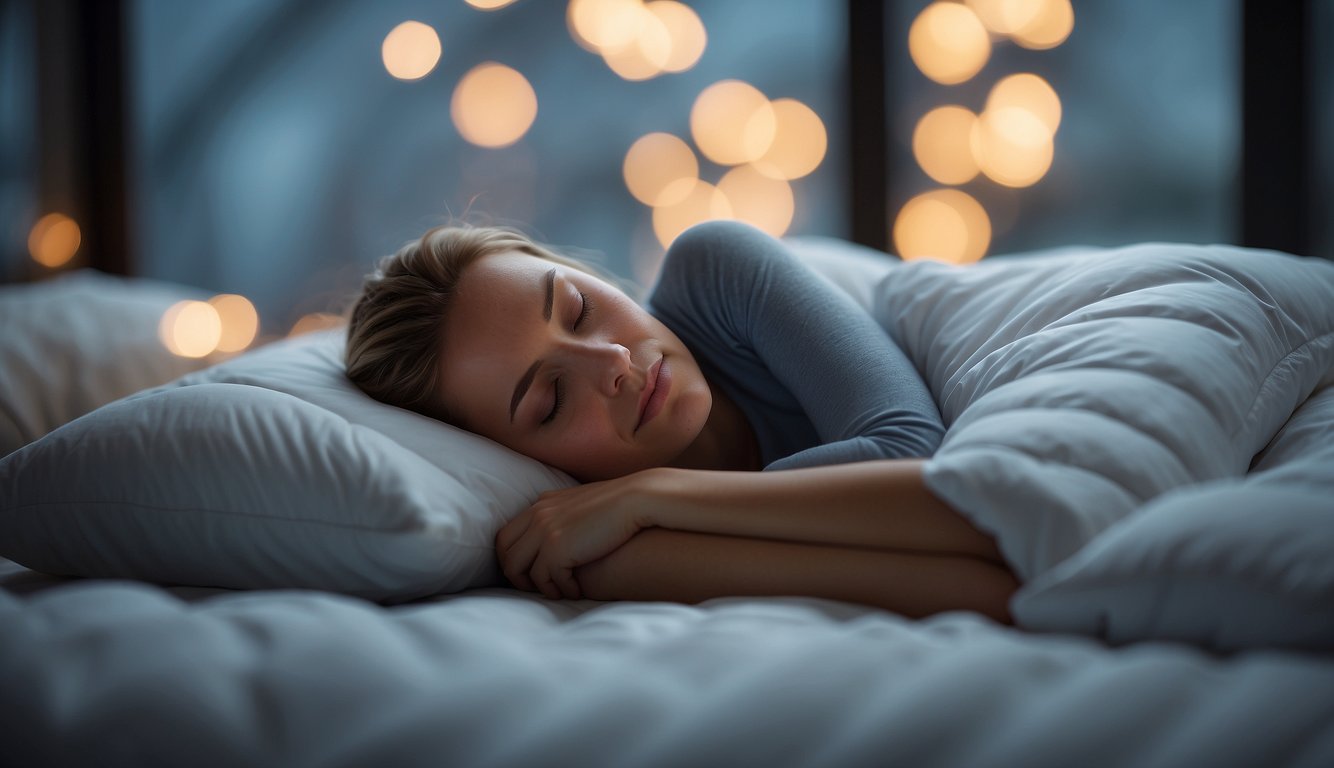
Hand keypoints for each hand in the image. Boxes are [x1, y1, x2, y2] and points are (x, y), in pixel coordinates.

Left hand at [495, 470, 660, 598]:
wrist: (636, 499)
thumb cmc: (618, 504)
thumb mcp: (581, 503)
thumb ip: (564, 515)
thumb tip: (563, 536)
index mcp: (542, 504)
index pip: (506, 535)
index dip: (512, 558)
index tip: (529, 572)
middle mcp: (537, 515)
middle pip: (505, 552)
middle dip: (517, 575)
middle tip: (537, 588)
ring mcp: (544, 531)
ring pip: (518, 569)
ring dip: (538, 586)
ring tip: (559, 591)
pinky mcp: (557, 549)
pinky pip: (547, 579)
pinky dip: (561, 589)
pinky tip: (577, 591)